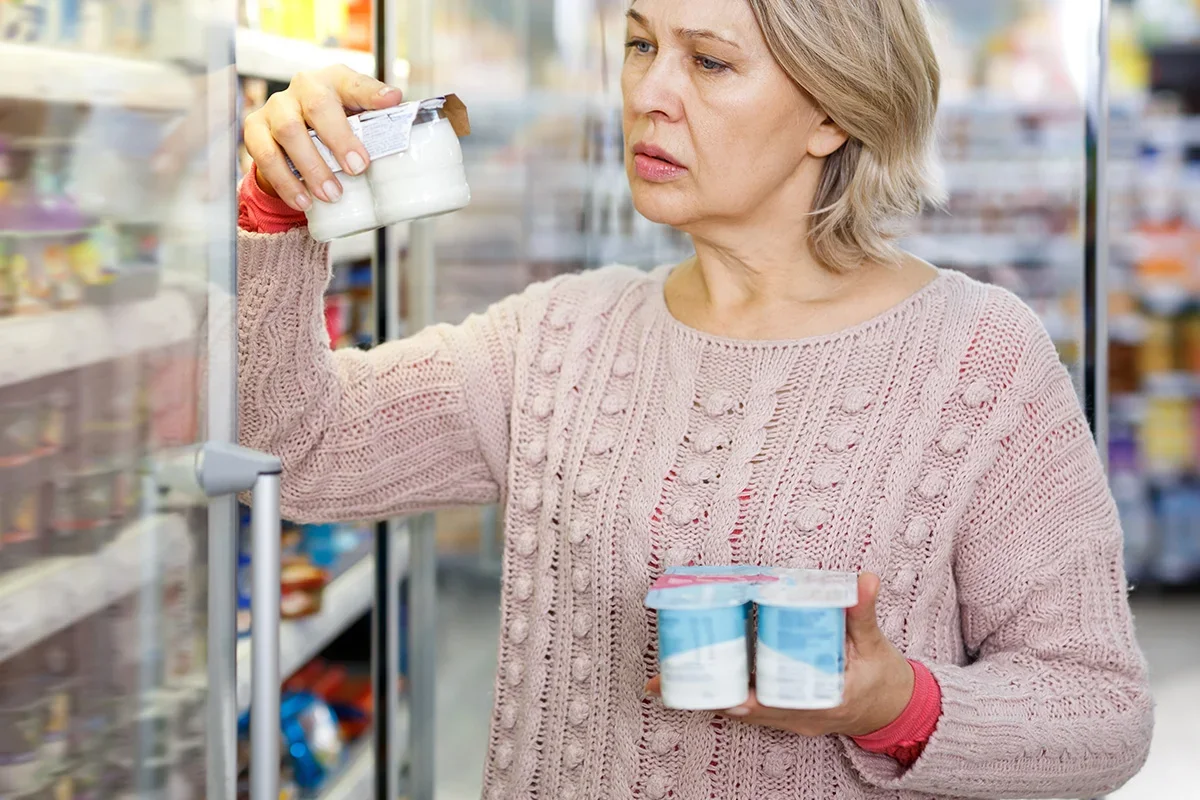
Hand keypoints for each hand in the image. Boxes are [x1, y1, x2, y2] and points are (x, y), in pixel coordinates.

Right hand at [243, 65, 403, 210]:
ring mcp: (276, 106)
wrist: (294, 134)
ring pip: (288, 132)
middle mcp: (303, 87)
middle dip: (339, 139)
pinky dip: (285, 182)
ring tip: (331, 195)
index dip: (372, 92)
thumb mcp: (357, 118)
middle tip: (357, 168)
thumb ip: (377, 121)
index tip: (391, 100)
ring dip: (311, 167)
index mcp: (334, 81)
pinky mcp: (255, 128)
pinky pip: (266, 155)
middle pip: (317, 106)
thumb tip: (400, 119)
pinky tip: (302, 201)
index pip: (354, 82)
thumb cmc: (334, 124)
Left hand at [645, 573, 913, 737]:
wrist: (895, 708)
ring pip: (741, 711)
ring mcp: (790, 717)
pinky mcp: (785, 712)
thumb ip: (863, 612)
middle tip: (666, 681)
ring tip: (667, 681)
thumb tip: (864, 580)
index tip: (717, 691)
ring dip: (709, 696)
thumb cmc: (883, 677)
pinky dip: (725, 696)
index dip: (743, 700)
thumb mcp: (875, 644)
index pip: (774, 706)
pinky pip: (749, 708)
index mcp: (822, 702)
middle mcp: (800, 716)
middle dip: (707, 696)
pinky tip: (700, 682)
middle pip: (743, 710)